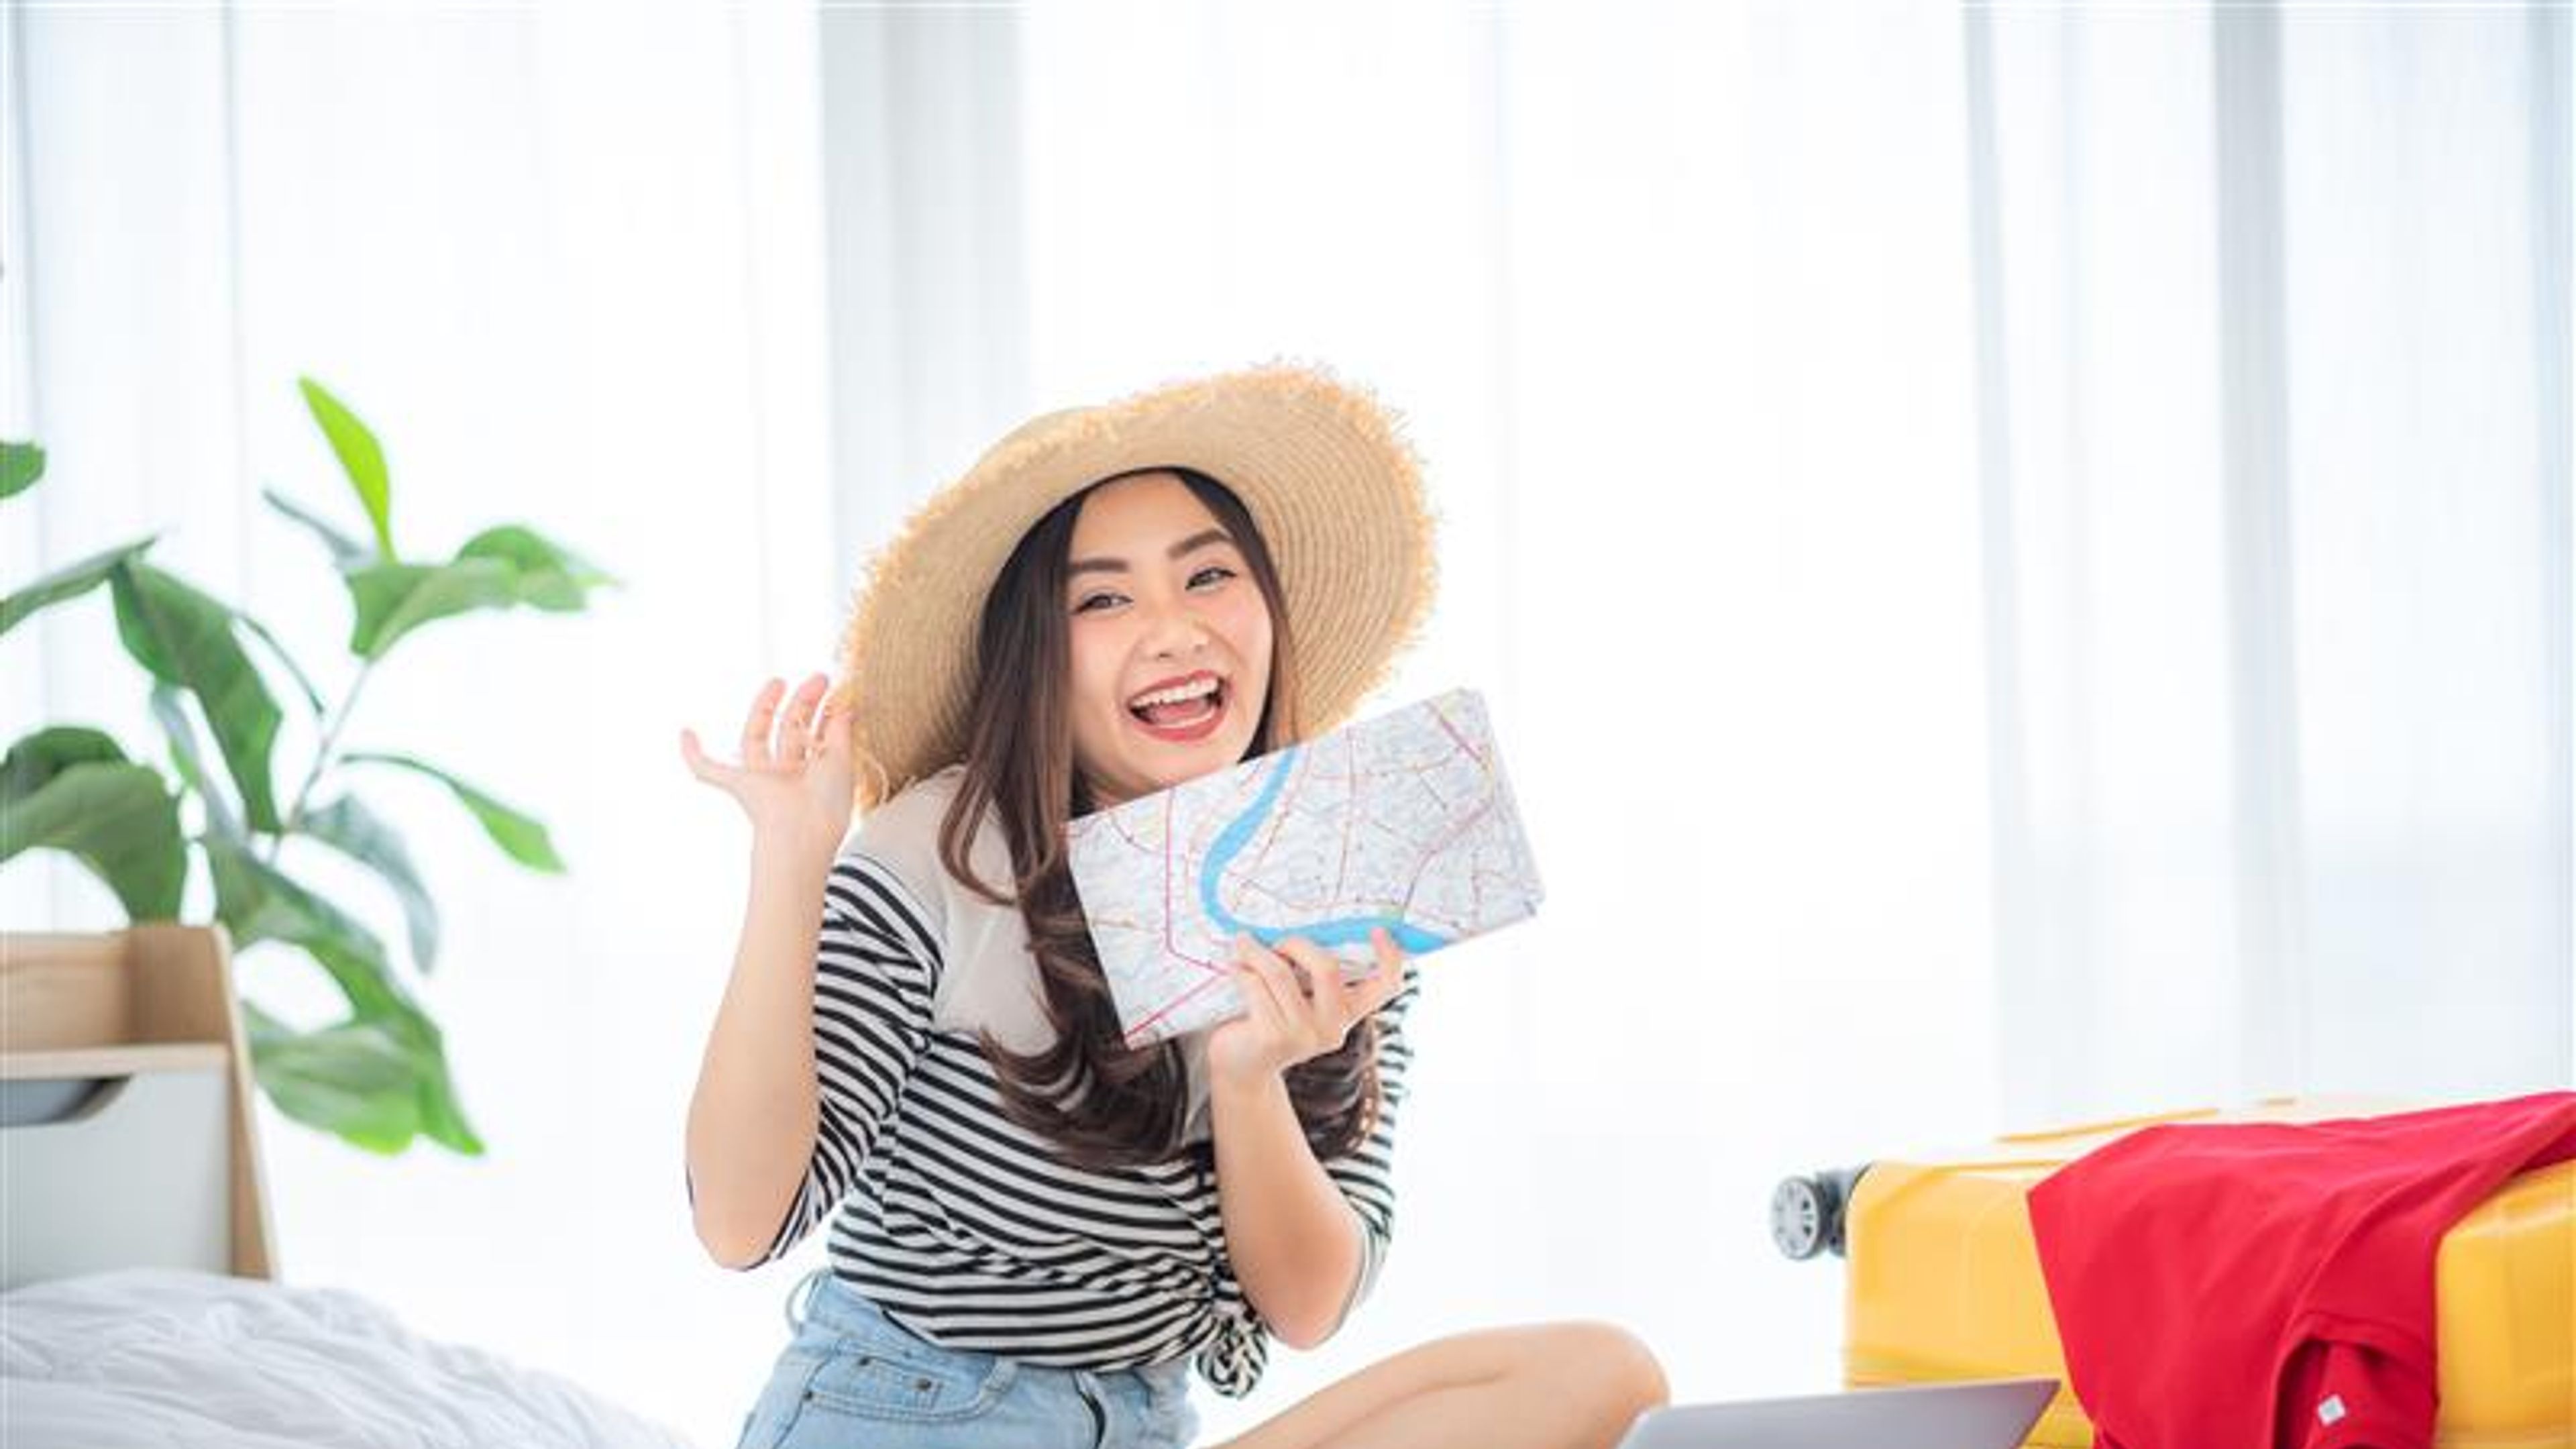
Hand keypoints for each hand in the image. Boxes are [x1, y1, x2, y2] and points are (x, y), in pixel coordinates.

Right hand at [679, 674, 857, 856]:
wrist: (803, 832)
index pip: (812, 738)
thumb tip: (843, 706)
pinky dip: (693, 754)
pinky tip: (685, 733)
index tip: (834, 692)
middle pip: (788, 731)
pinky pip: (708, 770)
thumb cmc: (827, 804)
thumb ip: (839, 733)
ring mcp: (759, 779)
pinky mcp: (738, 784)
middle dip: (802, 703)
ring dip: (765, 706)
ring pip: (756, 736)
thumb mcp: (841, 762)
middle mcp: (784, 777)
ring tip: (779, 681)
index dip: (821, 714)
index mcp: (810, 776)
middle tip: (819, 678)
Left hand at [1206, 928, 1407, 1091]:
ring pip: (1281, 973)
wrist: (1239, 1065)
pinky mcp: (1273, 1038)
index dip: (1391, 957)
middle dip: (1295, 944)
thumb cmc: (1269, 1018)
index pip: (1386, 986)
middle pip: (1327, 968)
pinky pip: (1255, 986)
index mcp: (1347, 1012)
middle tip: (1274, 942)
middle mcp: (1333, 1027)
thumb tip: (1300, 922)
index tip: (1377, 930)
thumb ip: (1310, 972)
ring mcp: (1304, 1036)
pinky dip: (1241, 971)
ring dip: (1255, 952)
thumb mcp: (1300, 996)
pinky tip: (1234, 970)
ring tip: (1242, 945)